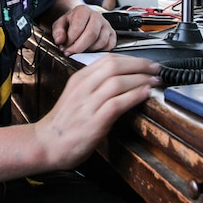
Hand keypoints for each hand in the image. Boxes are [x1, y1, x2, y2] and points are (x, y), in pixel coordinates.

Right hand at [34, 53, 161, 167]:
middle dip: (140, 65)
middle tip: (155, 68)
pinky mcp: (94, 121)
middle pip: (114, 65)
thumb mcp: (76, 96)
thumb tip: (120, 79)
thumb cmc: (64, 122)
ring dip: (141, 79)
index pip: (107, 59)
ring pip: (117, 81)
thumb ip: (94, 85)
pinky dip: (134, 96)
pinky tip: (144, 94)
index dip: (131, 59)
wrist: (46, 144)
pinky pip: (117, 103)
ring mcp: (88, 104)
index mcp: (79, 79)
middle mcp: (83, 88)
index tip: (145, 62)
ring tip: (154, 80)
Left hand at [51, 4, 115, 54]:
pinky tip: (90, 50)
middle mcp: (97, 15)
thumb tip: (60, 40)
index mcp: (83, 10)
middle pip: (91, 34)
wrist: (80, 20)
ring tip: (79, 51)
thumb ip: (58, 31)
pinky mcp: (112, 34)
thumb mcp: (60, 25)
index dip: (70, 41)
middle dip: (79, 47)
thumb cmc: (71, 23)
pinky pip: (109, 46)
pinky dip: (99, 52)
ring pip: (101, 42)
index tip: (64, 48)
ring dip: (88, 50)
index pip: (78, 27)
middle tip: (71, 53)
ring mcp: (106, 25)